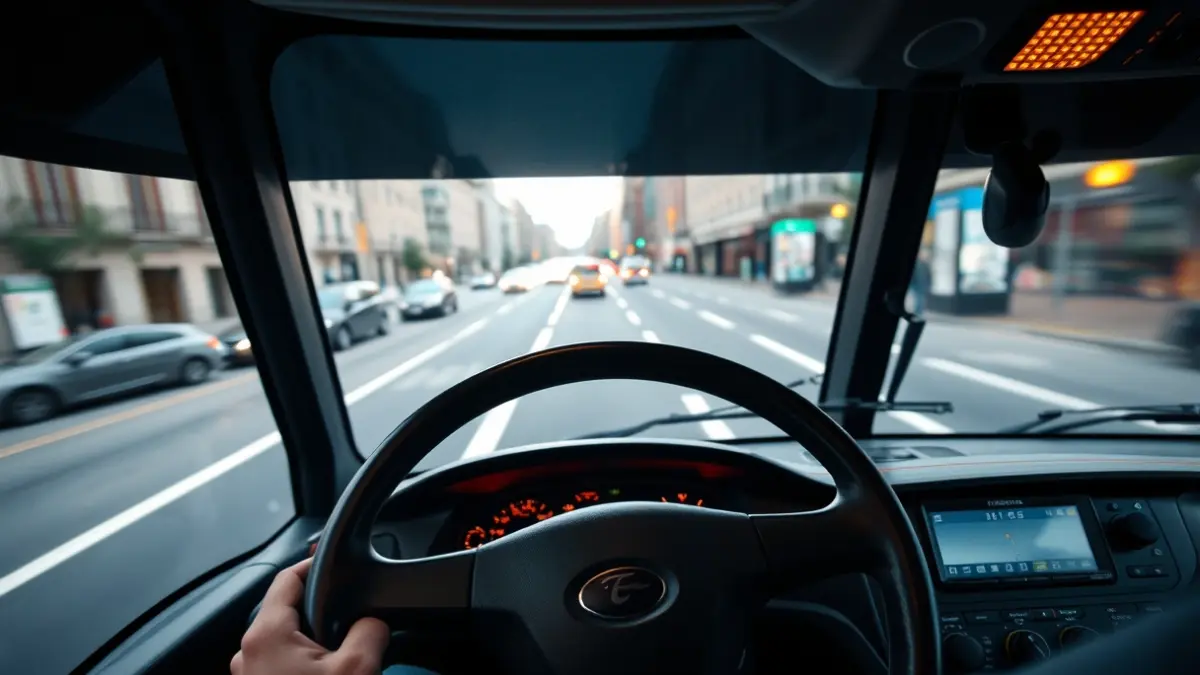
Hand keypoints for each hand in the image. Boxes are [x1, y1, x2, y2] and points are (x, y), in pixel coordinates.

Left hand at [231, 558, 389, 674]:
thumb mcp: (358, 667)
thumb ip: (370, 629)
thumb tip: (374, 621)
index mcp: (266, 633)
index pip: (288, 578)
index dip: (315, 564)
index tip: (334, 561)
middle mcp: (248, 652)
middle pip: (287, 611)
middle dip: (320, 613)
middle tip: (350, 623)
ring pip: (286, 642)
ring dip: (313, 644)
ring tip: (341, 660)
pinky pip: (282, 667)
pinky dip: (304, 666)